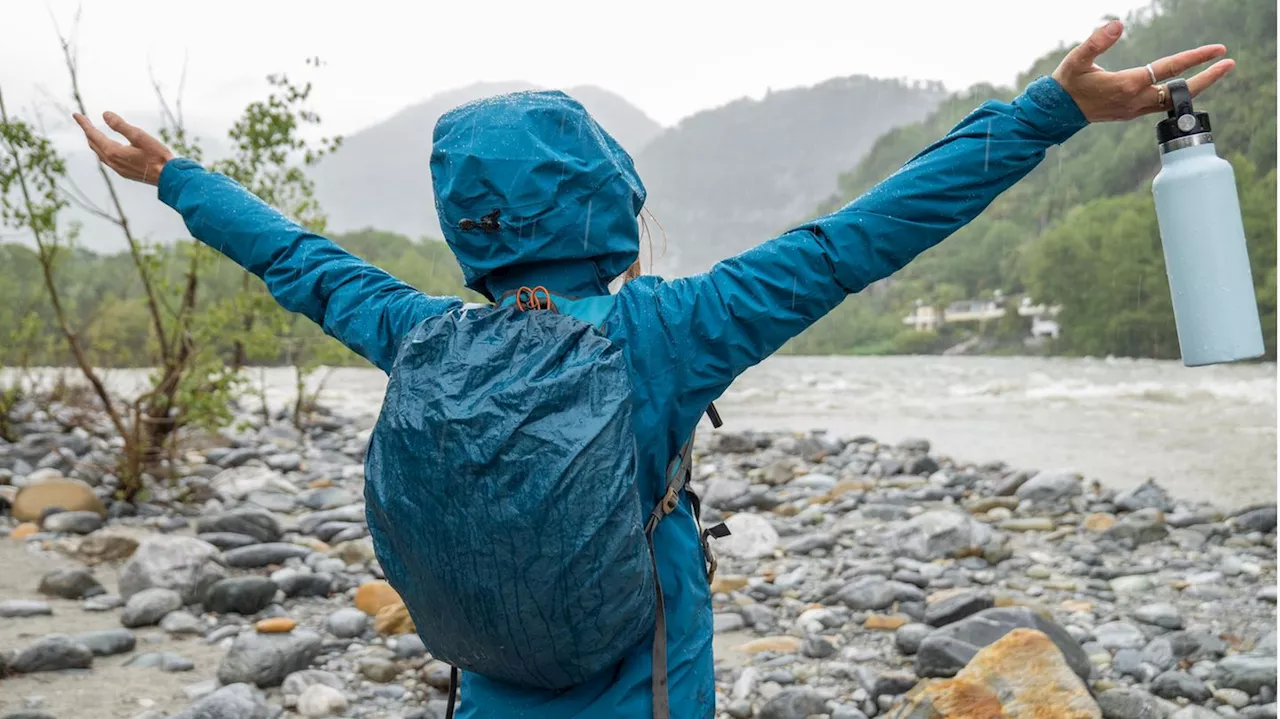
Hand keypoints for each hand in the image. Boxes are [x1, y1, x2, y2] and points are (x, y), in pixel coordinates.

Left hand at [72, 112, 174, 185]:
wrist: (168, 177)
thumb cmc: (157, 156)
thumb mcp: (139, 136)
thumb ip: (121, 125)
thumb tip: (105, 114)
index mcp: (114, 152)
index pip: (93, 134)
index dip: (84, 124)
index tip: (76, 114)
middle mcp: (113, 162)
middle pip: (93, 144)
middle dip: (88, 132)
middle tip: (83, 121)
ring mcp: (118, 169)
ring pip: (100, 153)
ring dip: (94, 142)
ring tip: (92, 133)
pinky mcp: (125, 173)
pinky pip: (107, 159)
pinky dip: (102, 150)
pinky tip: (107, 148)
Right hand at [1052, 19, 1233, 121]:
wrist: (1056, 112)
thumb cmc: (1067, 83)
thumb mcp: (1077, 59)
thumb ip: (1097, 41)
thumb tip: (1119, 24)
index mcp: (1127, 85)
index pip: (1169, 69)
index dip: (1195, 58)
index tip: (1217, 50)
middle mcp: (1135, 100)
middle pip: (1180, 91)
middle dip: (1207, 78)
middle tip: (1228, 64)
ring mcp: (1134, 109)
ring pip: (1172, 100)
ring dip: (1195, 88)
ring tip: (1214, 74)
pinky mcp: (1131, 113)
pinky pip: (1161, 104)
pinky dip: (1177, 95)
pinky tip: (1185, 86)